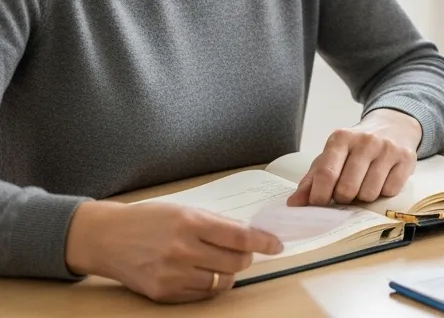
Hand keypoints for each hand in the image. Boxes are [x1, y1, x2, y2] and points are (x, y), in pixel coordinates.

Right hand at [64, 200, 282, 302]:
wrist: (106, 238)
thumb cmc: (147, 220)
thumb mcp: (184, 211)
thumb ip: (217, 224)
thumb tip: (250, 236)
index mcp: (190, 223)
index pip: (241, 237)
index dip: (264, 242)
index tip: (276, 245)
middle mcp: (182, 250)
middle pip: (236, 262)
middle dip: (246, 258)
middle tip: (242, 253)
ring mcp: (172, 275)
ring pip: (223, 281)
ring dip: (228, 272)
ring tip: (216, 262)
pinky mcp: (164, 293)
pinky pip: (202, 294)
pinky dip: (209, 284)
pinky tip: (200, 273)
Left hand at [288, 108, 421, 205]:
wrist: (394, 125)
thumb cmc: (357, 147)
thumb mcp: (332, 156)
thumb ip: (312, 179)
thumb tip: (294, 204)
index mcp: (341, 138)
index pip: (326, 174)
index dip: (319, 197)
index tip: (319, 204)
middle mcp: (365, 141)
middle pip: (347, 189)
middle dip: (344, 198)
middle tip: (346, 192)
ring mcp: (388, 149)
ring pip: (369, 193)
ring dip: (364, 197)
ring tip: (364, 184)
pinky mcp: (406, 158)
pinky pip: (390, 191)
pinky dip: (383, 192)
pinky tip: (382, 180)